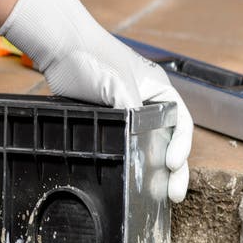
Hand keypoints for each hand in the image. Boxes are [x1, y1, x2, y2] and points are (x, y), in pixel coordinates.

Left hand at [0, 0, 192, 202]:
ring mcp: (126, 112)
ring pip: (147, 144)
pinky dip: (130, 160)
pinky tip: (129, 177)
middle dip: (174, 169)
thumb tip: (136, 143)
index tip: (172, 165)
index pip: (181, 123)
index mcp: (158, 91)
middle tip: (175, 195)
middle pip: (168, 140)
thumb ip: (131, 113)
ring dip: (154, 169)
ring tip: (159, 194)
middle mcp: (146, 102)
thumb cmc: (93, 57)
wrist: (61, 47)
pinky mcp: (105, 119)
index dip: (181, 146)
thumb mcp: (118, 87)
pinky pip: (124, 143)